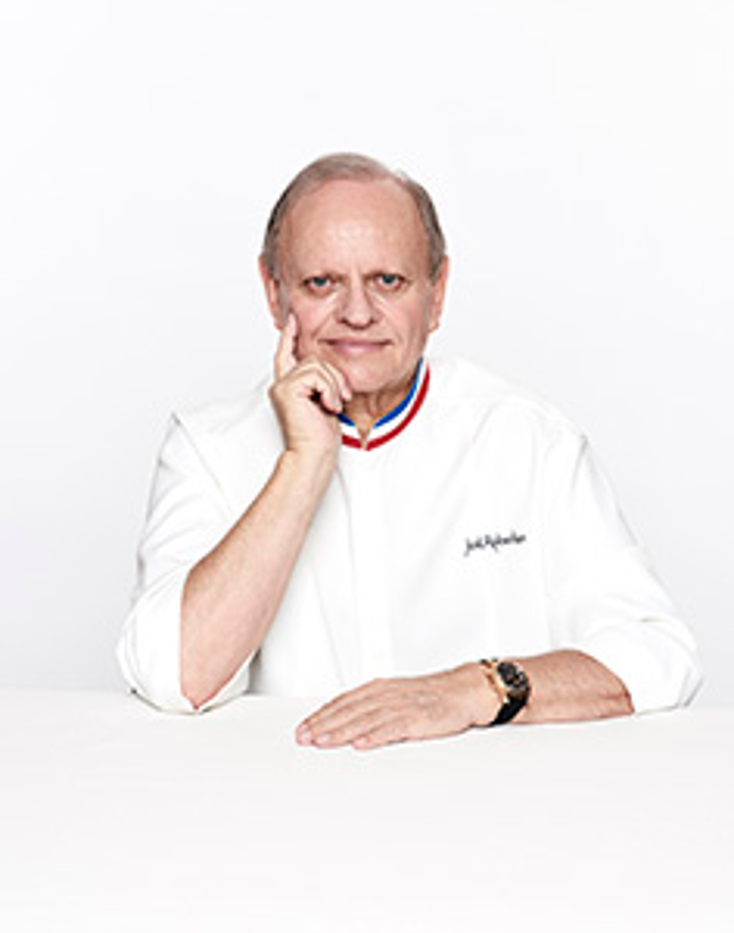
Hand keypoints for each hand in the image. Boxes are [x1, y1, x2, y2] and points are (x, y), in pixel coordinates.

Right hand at [269, 314, 351, 461]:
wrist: (314, 455)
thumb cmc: (320, 436)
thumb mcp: (325, 402)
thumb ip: (321, 383)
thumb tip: (329, 369)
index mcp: (289, 386)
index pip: (286, 354)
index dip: (289, 336)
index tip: (292, 319)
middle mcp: (282, 384)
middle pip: (312, 358)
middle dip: (333, 376)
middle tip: (340, 398)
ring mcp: (282, 386)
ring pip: (317, 365)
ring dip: (333, 385)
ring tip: (333, 405)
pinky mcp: (287, 389)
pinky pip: (317, 375)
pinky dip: (329, 390)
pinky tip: (328, 406)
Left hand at [295, 664, 498, 750]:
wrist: (462, 691)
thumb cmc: (429, 695)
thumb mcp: (394, 695)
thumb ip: (370, 706)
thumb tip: (343, 720)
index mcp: (378, 688)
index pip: (342, 702)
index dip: (321, 715)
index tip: (304, 727)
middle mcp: (386, 694)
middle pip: (348, 710)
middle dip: (323, 725)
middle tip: (304, 737)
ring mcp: (400, 706)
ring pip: (364, 719)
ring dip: (341, 732)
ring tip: (322, 742)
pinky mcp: (416, 719)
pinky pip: (391, 728)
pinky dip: (374, 736)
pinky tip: (360, 744)